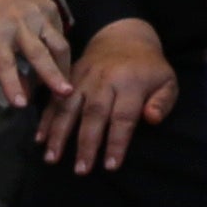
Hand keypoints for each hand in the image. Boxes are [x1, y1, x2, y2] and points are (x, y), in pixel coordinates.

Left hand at [0, 0, 74, 113]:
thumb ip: (0, 68)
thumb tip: (26, 93)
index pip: (4, 63)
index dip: (12, 84)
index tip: (20, 104)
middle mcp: (18, 21)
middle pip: (39, 53)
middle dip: (52, 75)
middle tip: (65, 94)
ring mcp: (38, 12)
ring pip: (58, 44)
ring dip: (64, 67)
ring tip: (66, 86)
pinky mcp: (51, 7)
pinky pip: (60, 34)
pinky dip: (60, 52)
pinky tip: (58, 62)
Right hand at [34, 16, 179, 173]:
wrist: (123, 37)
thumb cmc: (149, 68)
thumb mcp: (167, 81)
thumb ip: (163, 102)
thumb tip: (152, 119)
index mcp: (131, 82)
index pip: (123, 117)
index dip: (117, 142)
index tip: (110, 166)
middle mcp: (104, 80)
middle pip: (94, 114)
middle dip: (86, 143)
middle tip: (81, 170)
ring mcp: (83, 77)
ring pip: (69, 106)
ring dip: (59, 133)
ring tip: (52, 158)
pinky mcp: (69, 76)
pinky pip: (55, 98)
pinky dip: (46, 119)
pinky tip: (40, 138)